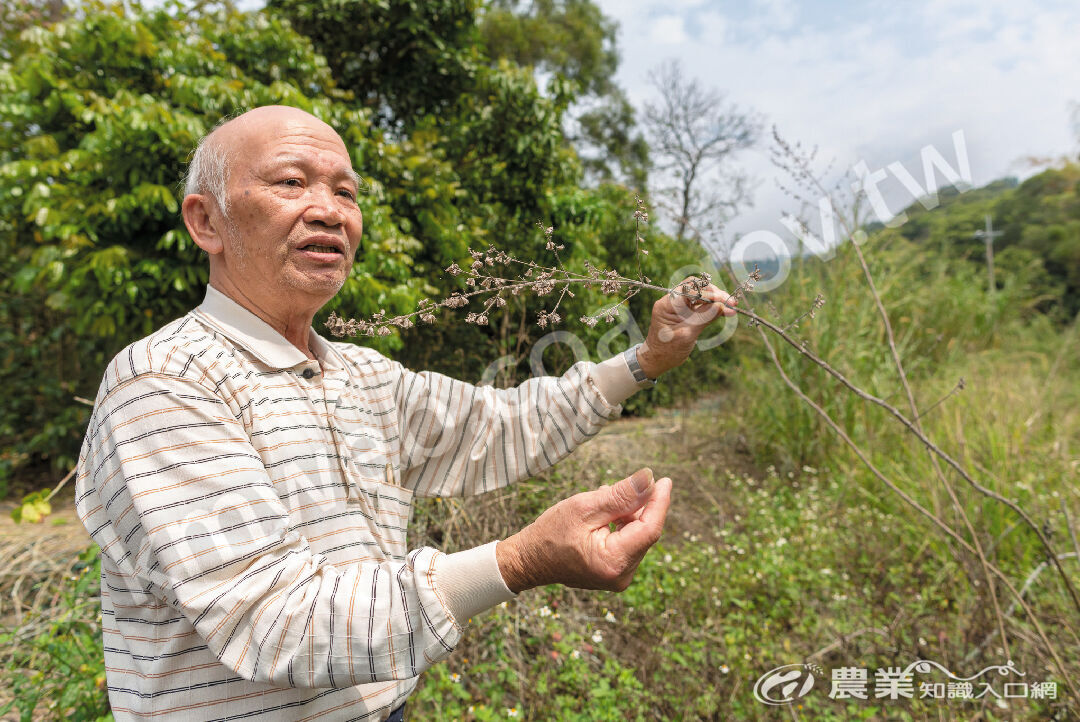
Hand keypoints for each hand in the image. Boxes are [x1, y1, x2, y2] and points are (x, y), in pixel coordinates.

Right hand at [496, 468, 671, 592]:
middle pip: (644, 532)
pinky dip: (621, 525)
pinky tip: (605, 513)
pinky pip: (627, 544)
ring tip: (604, 498)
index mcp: (614, 562)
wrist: (529, 560)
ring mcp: (618, 577)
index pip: (650, 529)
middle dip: (638, 506)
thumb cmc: (551, 533)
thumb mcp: (584, 507)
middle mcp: (621, 575)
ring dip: (627, 514)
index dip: (659, 502)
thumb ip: (620, 495)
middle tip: (622, 485)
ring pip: (636, 536)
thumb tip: (650, 479)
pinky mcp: (614, 573)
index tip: (666, 480)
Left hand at [638, 277, 736, 378]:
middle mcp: (672, 302)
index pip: (689, 289)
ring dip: (716, 300)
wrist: (657, 361)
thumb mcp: (686, 335)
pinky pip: (700, 305)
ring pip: (700, 296)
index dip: (709, 293)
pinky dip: (712, 307)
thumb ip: (703, 318)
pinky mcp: (685, 312)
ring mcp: (678, 306)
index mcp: (666, 305)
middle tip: (731, 303)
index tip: (724, 301)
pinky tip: (725, 312)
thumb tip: (722, 306)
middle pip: (696, 288)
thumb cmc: (667, 351)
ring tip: (731, 308)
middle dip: (715, 294)